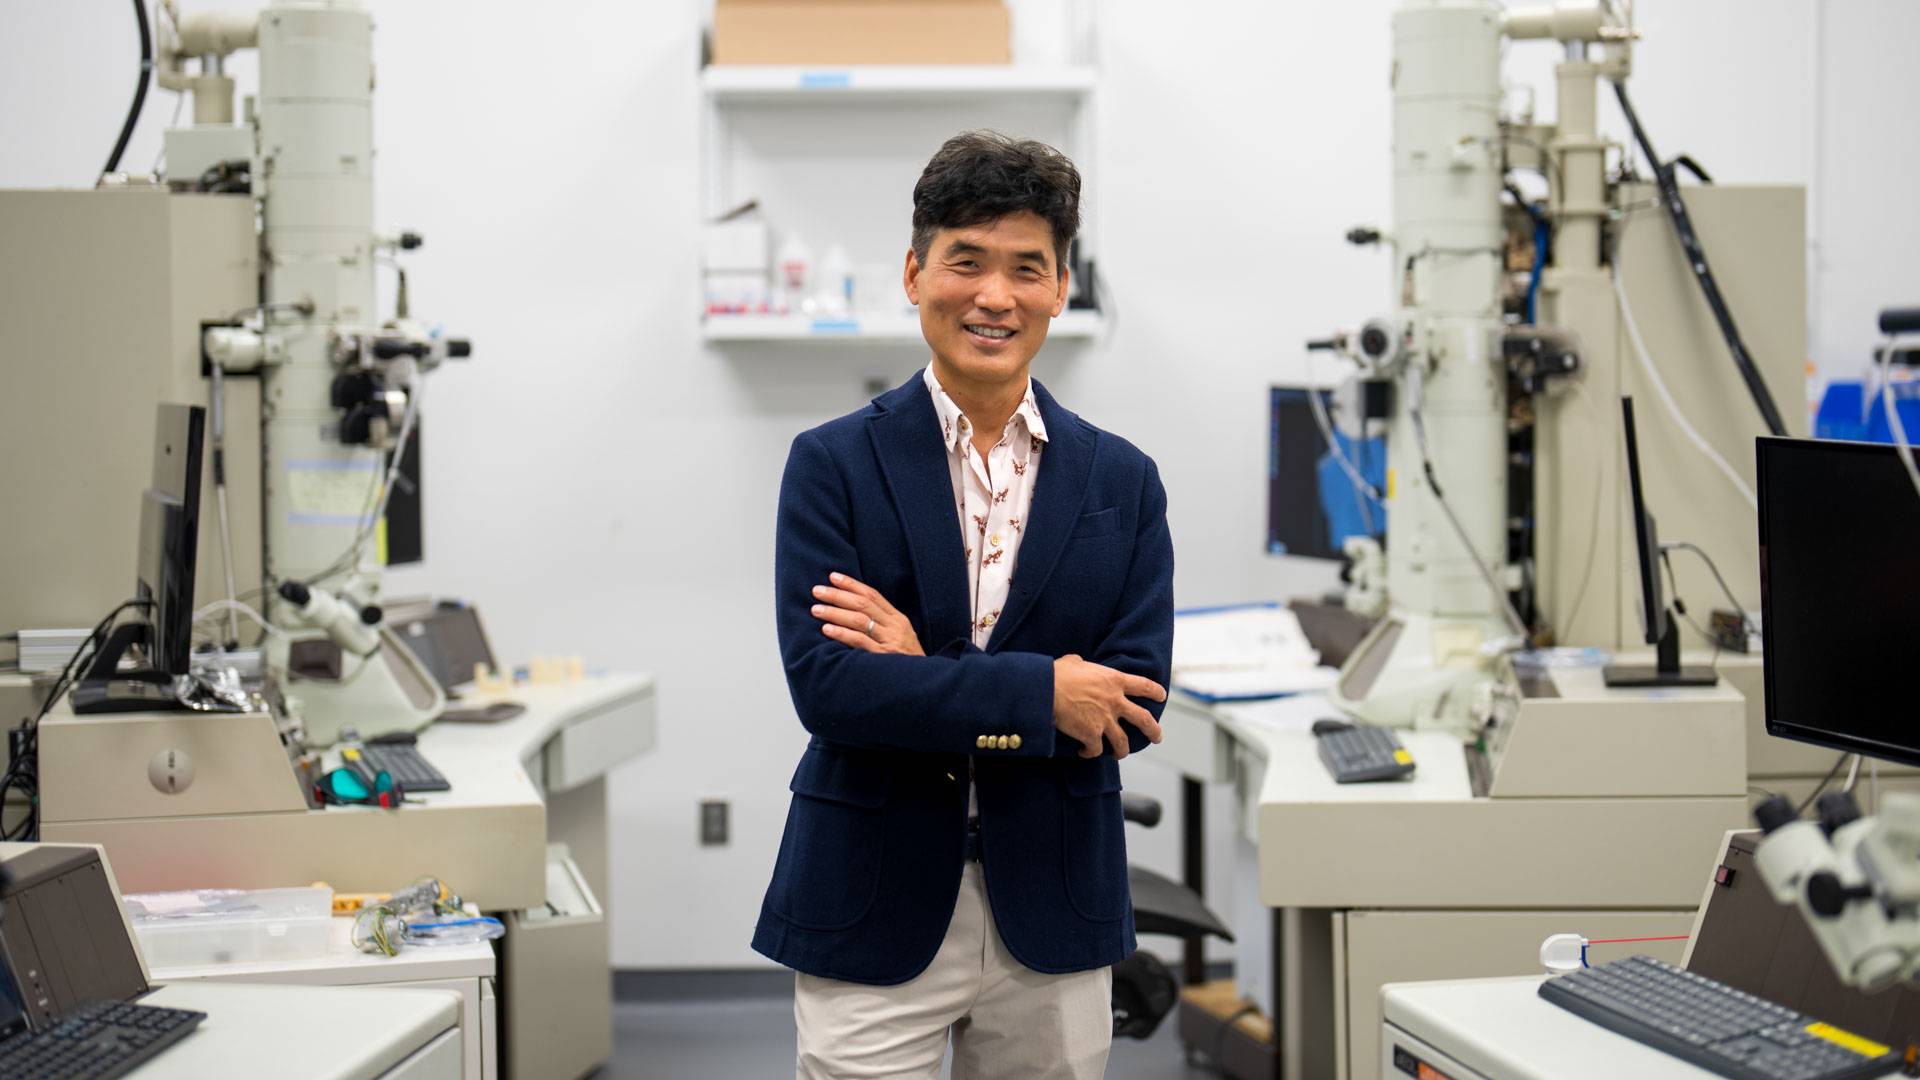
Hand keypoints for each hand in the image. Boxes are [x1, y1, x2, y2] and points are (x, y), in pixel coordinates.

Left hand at [811, 573, 924, 656]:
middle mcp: (895, 627)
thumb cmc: (907, 662)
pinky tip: (827, 629)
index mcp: (898, 619)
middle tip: (817, 591)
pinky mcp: (883, 658)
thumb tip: (852, 610)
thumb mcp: (900, 638)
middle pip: (863, 604)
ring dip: (835, 613)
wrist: (924, 683)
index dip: (852, 584)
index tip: (833, 577)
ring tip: (816, 609)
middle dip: (838, 595)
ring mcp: (890, 642)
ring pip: (859, 620)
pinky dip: (842, 634)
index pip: (873, 595)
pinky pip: (859, 641)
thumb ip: (881, 624)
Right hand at [1051, 655, 1166, 759]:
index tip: (1161, 696)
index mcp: (1114, 680)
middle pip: (1143, 719)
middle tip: (1158, 738)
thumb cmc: (1057, 673)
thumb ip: (1083, 665)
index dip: (1155, 691)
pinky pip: (1096, 750)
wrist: (1046, 690)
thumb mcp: (1074, 661)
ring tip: (1119, 755)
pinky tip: (1084, 753)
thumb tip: (1078, 664)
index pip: (1143, 686)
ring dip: (1122, 751)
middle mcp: (1115, 701)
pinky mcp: (1091, 734)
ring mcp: (1105, 720)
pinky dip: (1091, 753)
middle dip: (1153, 730)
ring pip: (1122, 742)